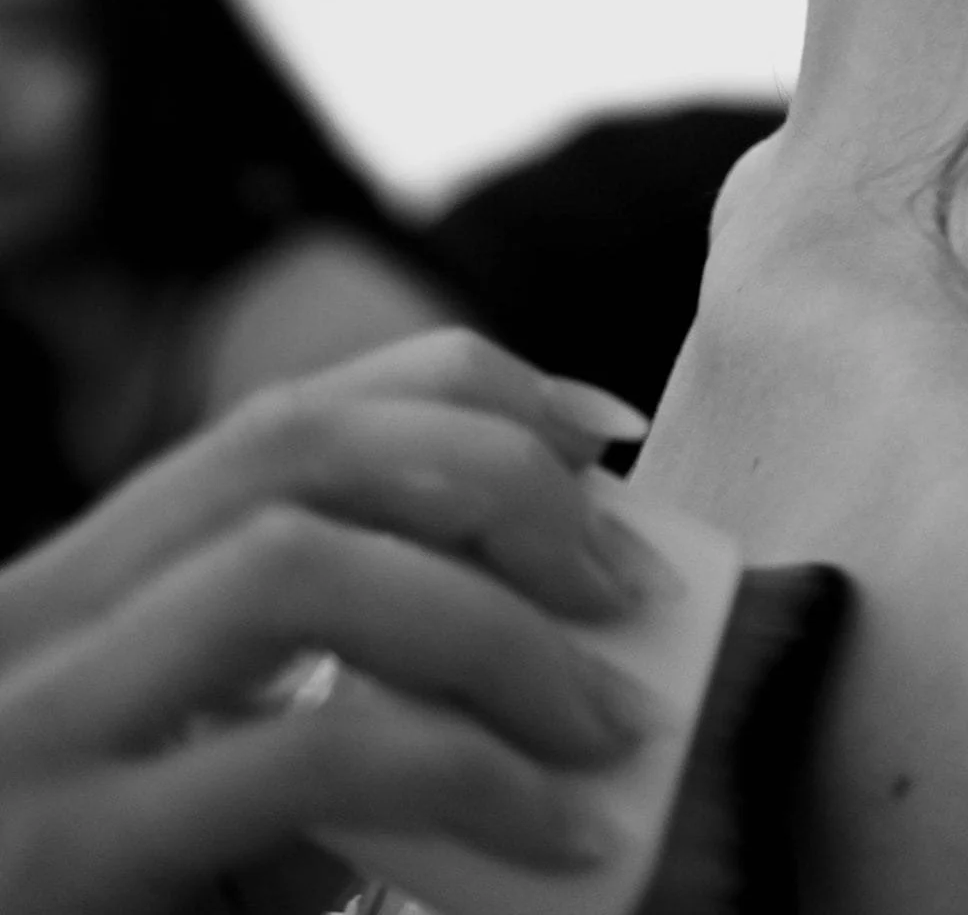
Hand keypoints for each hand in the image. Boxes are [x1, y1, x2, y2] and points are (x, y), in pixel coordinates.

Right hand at [0, 327, 660, 914]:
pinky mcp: (64, 850)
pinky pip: (309, 751)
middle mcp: (42, 619)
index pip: (284, 414)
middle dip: (493, 478)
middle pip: (293, 448)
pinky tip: (555, 827)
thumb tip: (543, 656)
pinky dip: (465, 770)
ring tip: (604, 714)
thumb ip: (320, 711)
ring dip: (490, 621)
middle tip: (626, 584)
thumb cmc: (99, 912)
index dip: (464, 389)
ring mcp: (36, 724)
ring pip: (292, 564)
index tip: (601, 432)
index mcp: (81, 588)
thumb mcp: (195, 796)